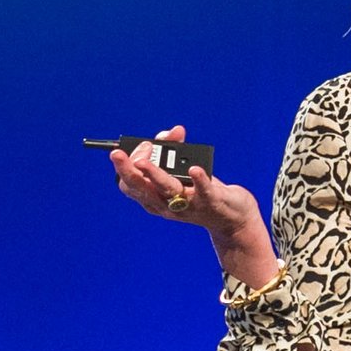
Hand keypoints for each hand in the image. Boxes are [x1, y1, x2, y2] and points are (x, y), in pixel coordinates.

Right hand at [108, 128, 276, 288]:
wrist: (233, 219)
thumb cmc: (203, 193)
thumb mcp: (183, 173)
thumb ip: (175, 149)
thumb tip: (175, 131)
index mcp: (155, 198)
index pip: (130, 186)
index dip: (125, 168)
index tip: (133, 149)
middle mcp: (166, 204)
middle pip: (141, 189)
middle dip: (126, 170)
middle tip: (116, 154)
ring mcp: (188, 205)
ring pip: (166, 189)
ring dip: (153, 175)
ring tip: (142, 162)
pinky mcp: (211, 202)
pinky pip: (204, 192)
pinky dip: (199, 180)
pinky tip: (195, 169)